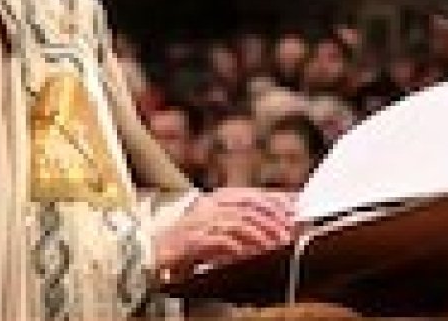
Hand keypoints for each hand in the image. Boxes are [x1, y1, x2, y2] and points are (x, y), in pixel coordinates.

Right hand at [154, 187, 294, 276]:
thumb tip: (276, 221)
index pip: (252, 194)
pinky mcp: (192, 240)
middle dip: (272, 218)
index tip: (295, 208)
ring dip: (260, 233)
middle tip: (289, 229)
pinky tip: (248, 252)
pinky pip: (218, 240)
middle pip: (248, 206)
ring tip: (275, 242)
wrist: (153, 250)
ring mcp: (200, 221)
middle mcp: (210, 205)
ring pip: (237, 222)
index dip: (275, 200)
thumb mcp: (217, 224)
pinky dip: (236, 246)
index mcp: (217, 198)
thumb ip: (242, 220)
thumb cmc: (189, 239)